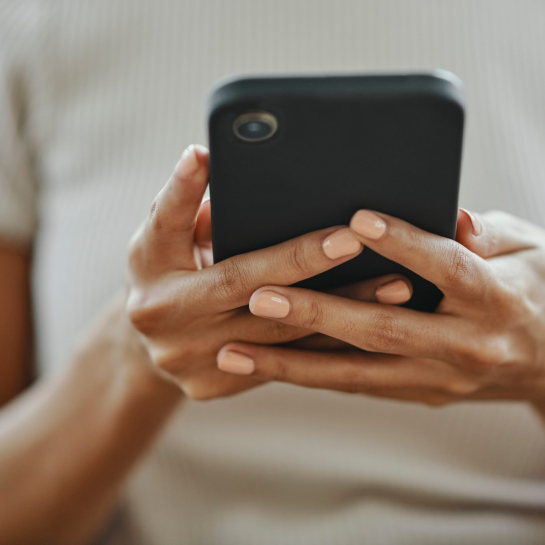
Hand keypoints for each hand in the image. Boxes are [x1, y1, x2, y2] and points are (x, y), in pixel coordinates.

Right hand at [126, 145, 414, 399]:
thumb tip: (211, 157)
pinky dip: (335, 341)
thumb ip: (184, 201)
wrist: (149, 345)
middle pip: (244, 286)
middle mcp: (165, 320)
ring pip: (279, 334)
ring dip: (342, 309)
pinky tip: (382, 324)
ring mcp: (191, 361)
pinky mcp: (217, 387)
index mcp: (147, 268)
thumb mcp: (162, 232)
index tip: (217, 158)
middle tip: (356, 241)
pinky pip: (289, 364)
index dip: (190, 192)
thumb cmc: (168, 267)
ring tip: (397, 286)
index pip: (172, 224)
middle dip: (303, 262)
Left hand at [215, 208, 544, 408]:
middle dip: (318, 314)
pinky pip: (364, 385)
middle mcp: (470, 346)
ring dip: (295, 364)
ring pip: (361, 373)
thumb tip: (450, 212)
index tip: (355, 220)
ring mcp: (446, 379)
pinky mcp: (428, 393)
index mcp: (501, 299)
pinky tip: (270, 365)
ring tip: (236, 351)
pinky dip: (316, 376)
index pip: (447, 268)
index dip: (403, 244)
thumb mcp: (533, 246)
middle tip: (259, 296)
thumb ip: (485, 232)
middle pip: (386, 330)